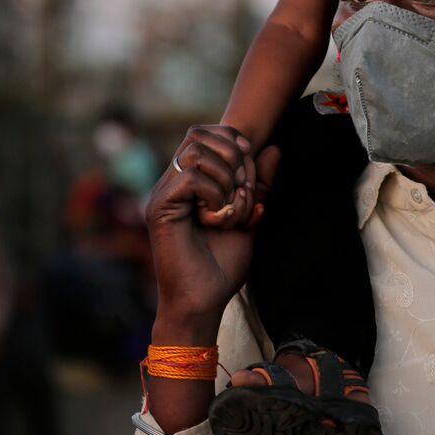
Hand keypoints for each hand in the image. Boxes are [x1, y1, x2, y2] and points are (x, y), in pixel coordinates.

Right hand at [146, 125, 278, 322]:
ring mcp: (163, 194)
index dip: (232, 140)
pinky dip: (215, 194)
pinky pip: (193, 178)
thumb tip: (274, 148)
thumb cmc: (222, 266)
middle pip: (199, 134)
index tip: (250, 168)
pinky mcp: (160, 208)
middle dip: (233, 156)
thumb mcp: (249, 217)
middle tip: (243, 191)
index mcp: (189, 182)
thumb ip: (260, 185)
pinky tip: (217, 219)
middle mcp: (172, 183)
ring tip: (231, 209)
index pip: (205, 133)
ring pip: (197, 152)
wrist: (203, 301)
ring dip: (226, 177)